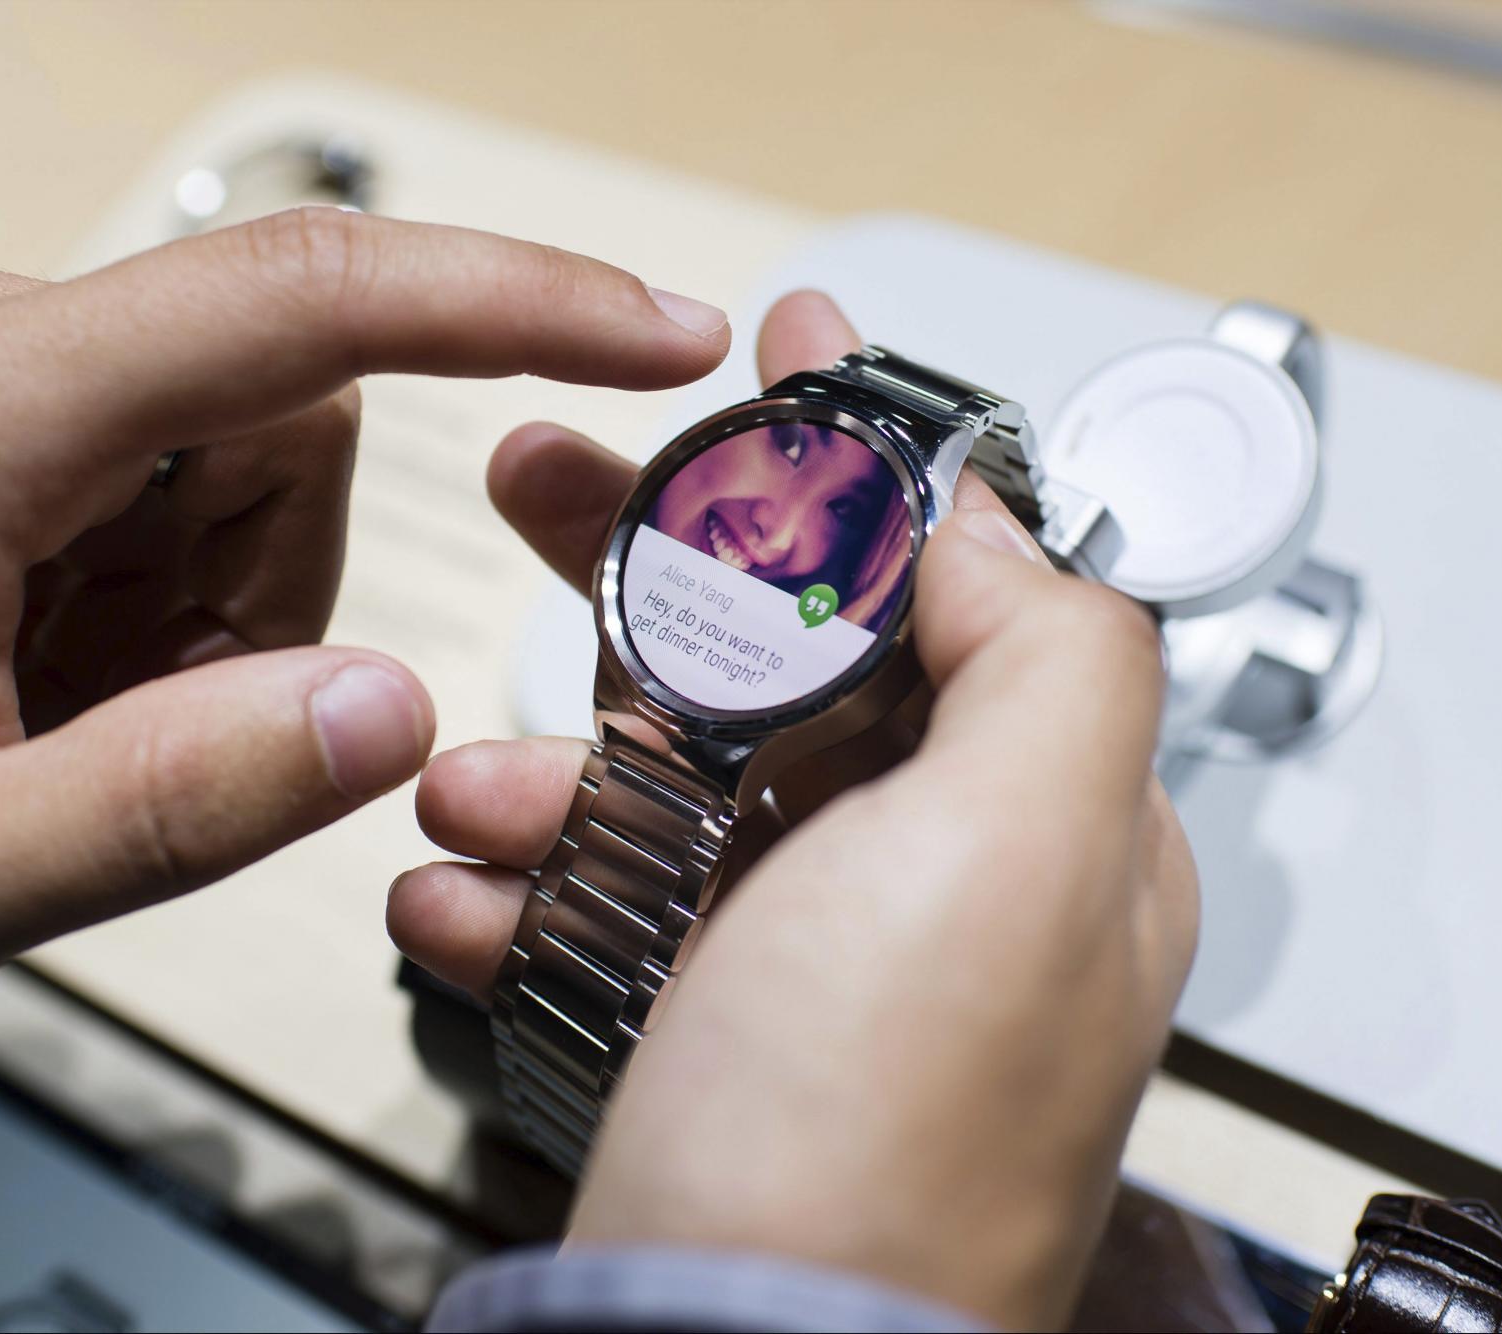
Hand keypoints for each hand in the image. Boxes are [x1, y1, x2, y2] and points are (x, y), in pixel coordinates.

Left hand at [0, 209, 728, 1029]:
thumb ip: (176, 801)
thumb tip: (393, 708)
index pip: (301, 302)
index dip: (513, 298)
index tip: (660, 327)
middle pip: (280, 410)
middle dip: (267, 587)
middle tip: (124, 730)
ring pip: (228, 446)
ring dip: (203, 599)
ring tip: (49, 710)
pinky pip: (150, 460)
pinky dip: (146, 585)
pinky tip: (28, 667)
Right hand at [389, 291, 1197, 1327]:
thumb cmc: (880, 1147)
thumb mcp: (1017, 848)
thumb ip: (1046, 647)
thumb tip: (976, 523)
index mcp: (1046, 829)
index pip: (962, 591)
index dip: (859, 465)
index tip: (777, 352)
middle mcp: (934, 892)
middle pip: (789, 664)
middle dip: (653, 574)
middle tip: (546, 482)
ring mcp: (805, 965)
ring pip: (665, 784)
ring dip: (547, 764)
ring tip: (467, 791)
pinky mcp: (695, 1037)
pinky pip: (596, 911)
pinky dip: (513, 890)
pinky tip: (455, 898)